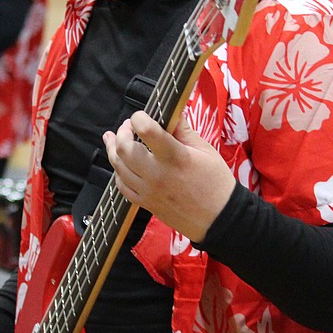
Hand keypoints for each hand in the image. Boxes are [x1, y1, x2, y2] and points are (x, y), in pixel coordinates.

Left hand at [103, 111, 235, 242]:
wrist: (219, 219)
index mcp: (174, 157)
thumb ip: (183, 130)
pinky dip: (118, 172)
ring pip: (118, 166)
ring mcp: (149, 191)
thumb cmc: (216, 183)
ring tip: (115, 139)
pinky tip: (121, 164)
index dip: (139, 117)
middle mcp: (157, 174)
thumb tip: (170, 113)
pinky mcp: (145, 203)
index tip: (141, 116)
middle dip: (122, 132)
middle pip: (124, 148)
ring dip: (114, 149)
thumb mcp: (205, 150)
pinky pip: (122, 186)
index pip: (146, 130)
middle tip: (128, 127)